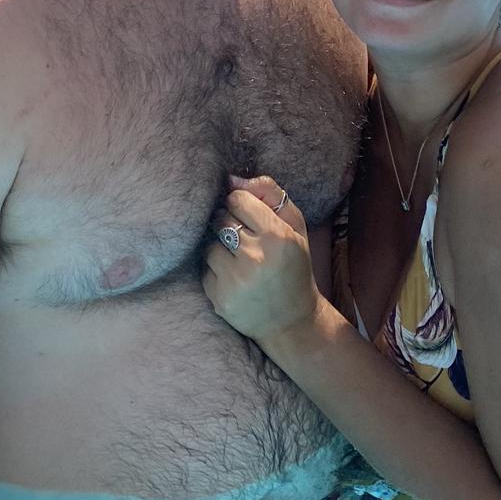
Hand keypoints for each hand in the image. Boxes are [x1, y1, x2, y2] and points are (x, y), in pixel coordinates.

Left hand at [203, 178, 318, 347]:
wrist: (291, 321)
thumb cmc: (294, 266)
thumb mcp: (295, 226)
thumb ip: (270, 193)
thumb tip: (231, 179)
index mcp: (278, 236)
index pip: (238, 199)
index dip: (241, 206)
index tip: (249, 217)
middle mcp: (255, 257)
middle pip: (221, 219)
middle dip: (230, 225)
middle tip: (245, 240)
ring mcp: (235, 280)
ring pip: (209, 244)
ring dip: (220, 249)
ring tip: (240, 261)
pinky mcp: (219, 298)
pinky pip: (205, 269)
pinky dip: (216, 271)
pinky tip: (234, 279)